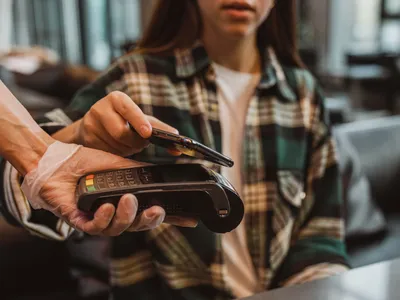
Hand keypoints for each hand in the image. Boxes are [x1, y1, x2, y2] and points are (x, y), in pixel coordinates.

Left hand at [37, 146, 196, 235]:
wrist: (59, 159)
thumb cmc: (89, 162)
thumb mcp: (122, 165)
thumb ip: (142, 173)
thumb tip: (165, 174)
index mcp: (128, 200)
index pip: (152, 212)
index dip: (171, 218)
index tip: (190, 219)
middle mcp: (115, 212)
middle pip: (138, 225)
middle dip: (150, 221)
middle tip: (156, 210)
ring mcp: (98, 218)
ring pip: (119, 229)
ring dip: (126, 216)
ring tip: (128, 200)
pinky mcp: (79, 220)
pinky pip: (96, 228)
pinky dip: (104, 218)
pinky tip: (106, 206)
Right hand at [75, 91, 179, 156]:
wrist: (93, 125)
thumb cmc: (122, 120)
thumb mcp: (139, 119)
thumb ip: (159, 127)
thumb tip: (178, 137)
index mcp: (117, 99)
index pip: (128, 109)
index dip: (138, 121)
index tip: (148, 133)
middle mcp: (100, 108)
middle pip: (122, 133)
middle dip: (135, 143)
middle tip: (140, 143)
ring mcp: (90, 124)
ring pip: (115, 145)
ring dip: (126, 149)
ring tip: (126, 143)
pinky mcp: (85, 139)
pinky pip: (106, 153)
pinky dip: (116, 154)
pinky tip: (115, 147)